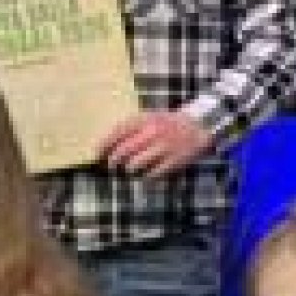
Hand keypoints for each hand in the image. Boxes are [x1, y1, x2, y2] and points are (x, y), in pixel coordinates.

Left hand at [97, 110, 213, 177]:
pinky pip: (154, 173)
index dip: (104, 144)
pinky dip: (147, 176)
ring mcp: (164, 146)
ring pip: (136, 163)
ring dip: (130, 169)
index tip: (97, 155)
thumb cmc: (166, 124)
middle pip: (124, 149)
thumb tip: (105, 148)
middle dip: (114, 160)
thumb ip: (129, 129)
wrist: (199, 125)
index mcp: (145, 119)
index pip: (118, 132)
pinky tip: (146, 176)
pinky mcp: (175, 159)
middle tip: (111, 166)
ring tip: (130, 169)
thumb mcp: (148, 118)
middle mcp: (153, 131)